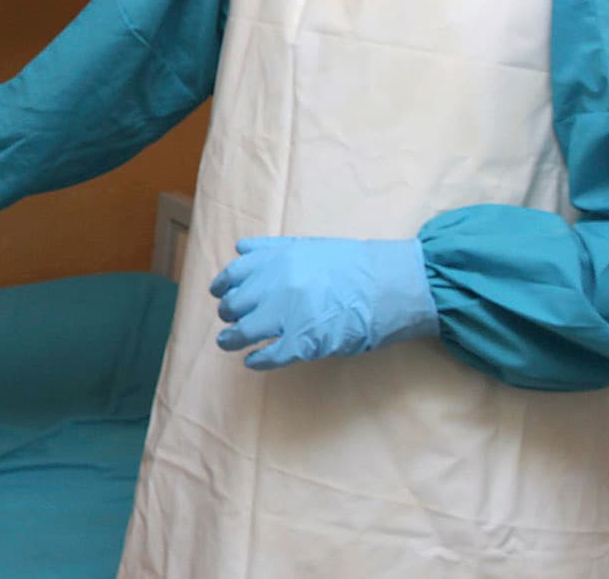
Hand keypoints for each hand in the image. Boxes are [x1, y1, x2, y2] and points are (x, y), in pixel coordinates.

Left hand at [209, 236, 438, 370]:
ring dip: (232, 339)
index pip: (234, 275)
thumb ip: (271, 249)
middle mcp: (274, 286)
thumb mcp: (309, 245)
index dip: (223, 287)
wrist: (390, 284)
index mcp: (275, 260)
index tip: (219, 294)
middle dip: (229, 314)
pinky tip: (252, 362)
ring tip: (228, 342)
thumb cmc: (355, 264)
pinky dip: (257, 360)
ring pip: (244, 331)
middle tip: (229, 319)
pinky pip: (269, 356)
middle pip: (235, 305)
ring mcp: (287, 316)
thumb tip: (239, 249)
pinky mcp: (303, 342)